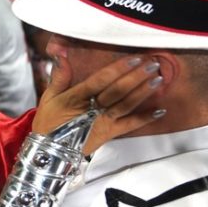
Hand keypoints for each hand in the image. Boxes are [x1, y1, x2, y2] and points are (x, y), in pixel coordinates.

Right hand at [32, 54, 163, 151]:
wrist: (49, 153)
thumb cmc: (48, 123)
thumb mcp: (49, 98)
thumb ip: (59, 76)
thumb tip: (62, 53)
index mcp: (77, 98)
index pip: (101, 80)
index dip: (118, 69)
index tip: (134, 58)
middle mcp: (92, 110)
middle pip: (118, 91)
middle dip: (136, 76)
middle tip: (152, 64)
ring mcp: (103, 123)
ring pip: (126, 105)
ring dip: (143, 92)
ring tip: (158, 79)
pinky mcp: (109, 134)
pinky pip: (129, 125)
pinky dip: (145, 118)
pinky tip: (159, 110)